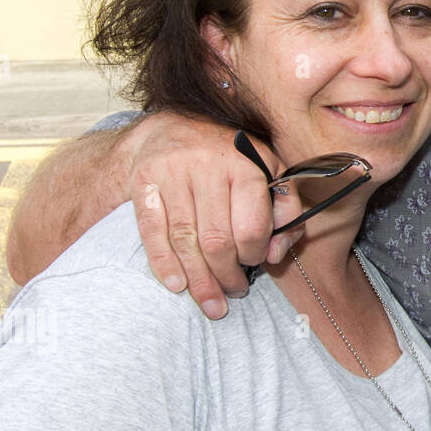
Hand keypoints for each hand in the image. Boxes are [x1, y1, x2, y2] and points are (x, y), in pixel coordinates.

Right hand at [121, 113, 303, 318]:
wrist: (174, 128)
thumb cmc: (232, 159)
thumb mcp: (272, 172)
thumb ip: (287, 211)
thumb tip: (275, 254)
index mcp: (245, 164)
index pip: (251, 225)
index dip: (254, 253)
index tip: (254, 263)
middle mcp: (207, 166)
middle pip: (216, 239)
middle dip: (226, 275)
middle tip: (233, 293)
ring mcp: (171, 174)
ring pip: (185, 241)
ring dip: (199, 280)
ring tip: (211, 302)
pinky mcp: (143, 183)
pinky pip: (152, 232)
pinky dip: (164, 264)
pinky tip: (177, 285)